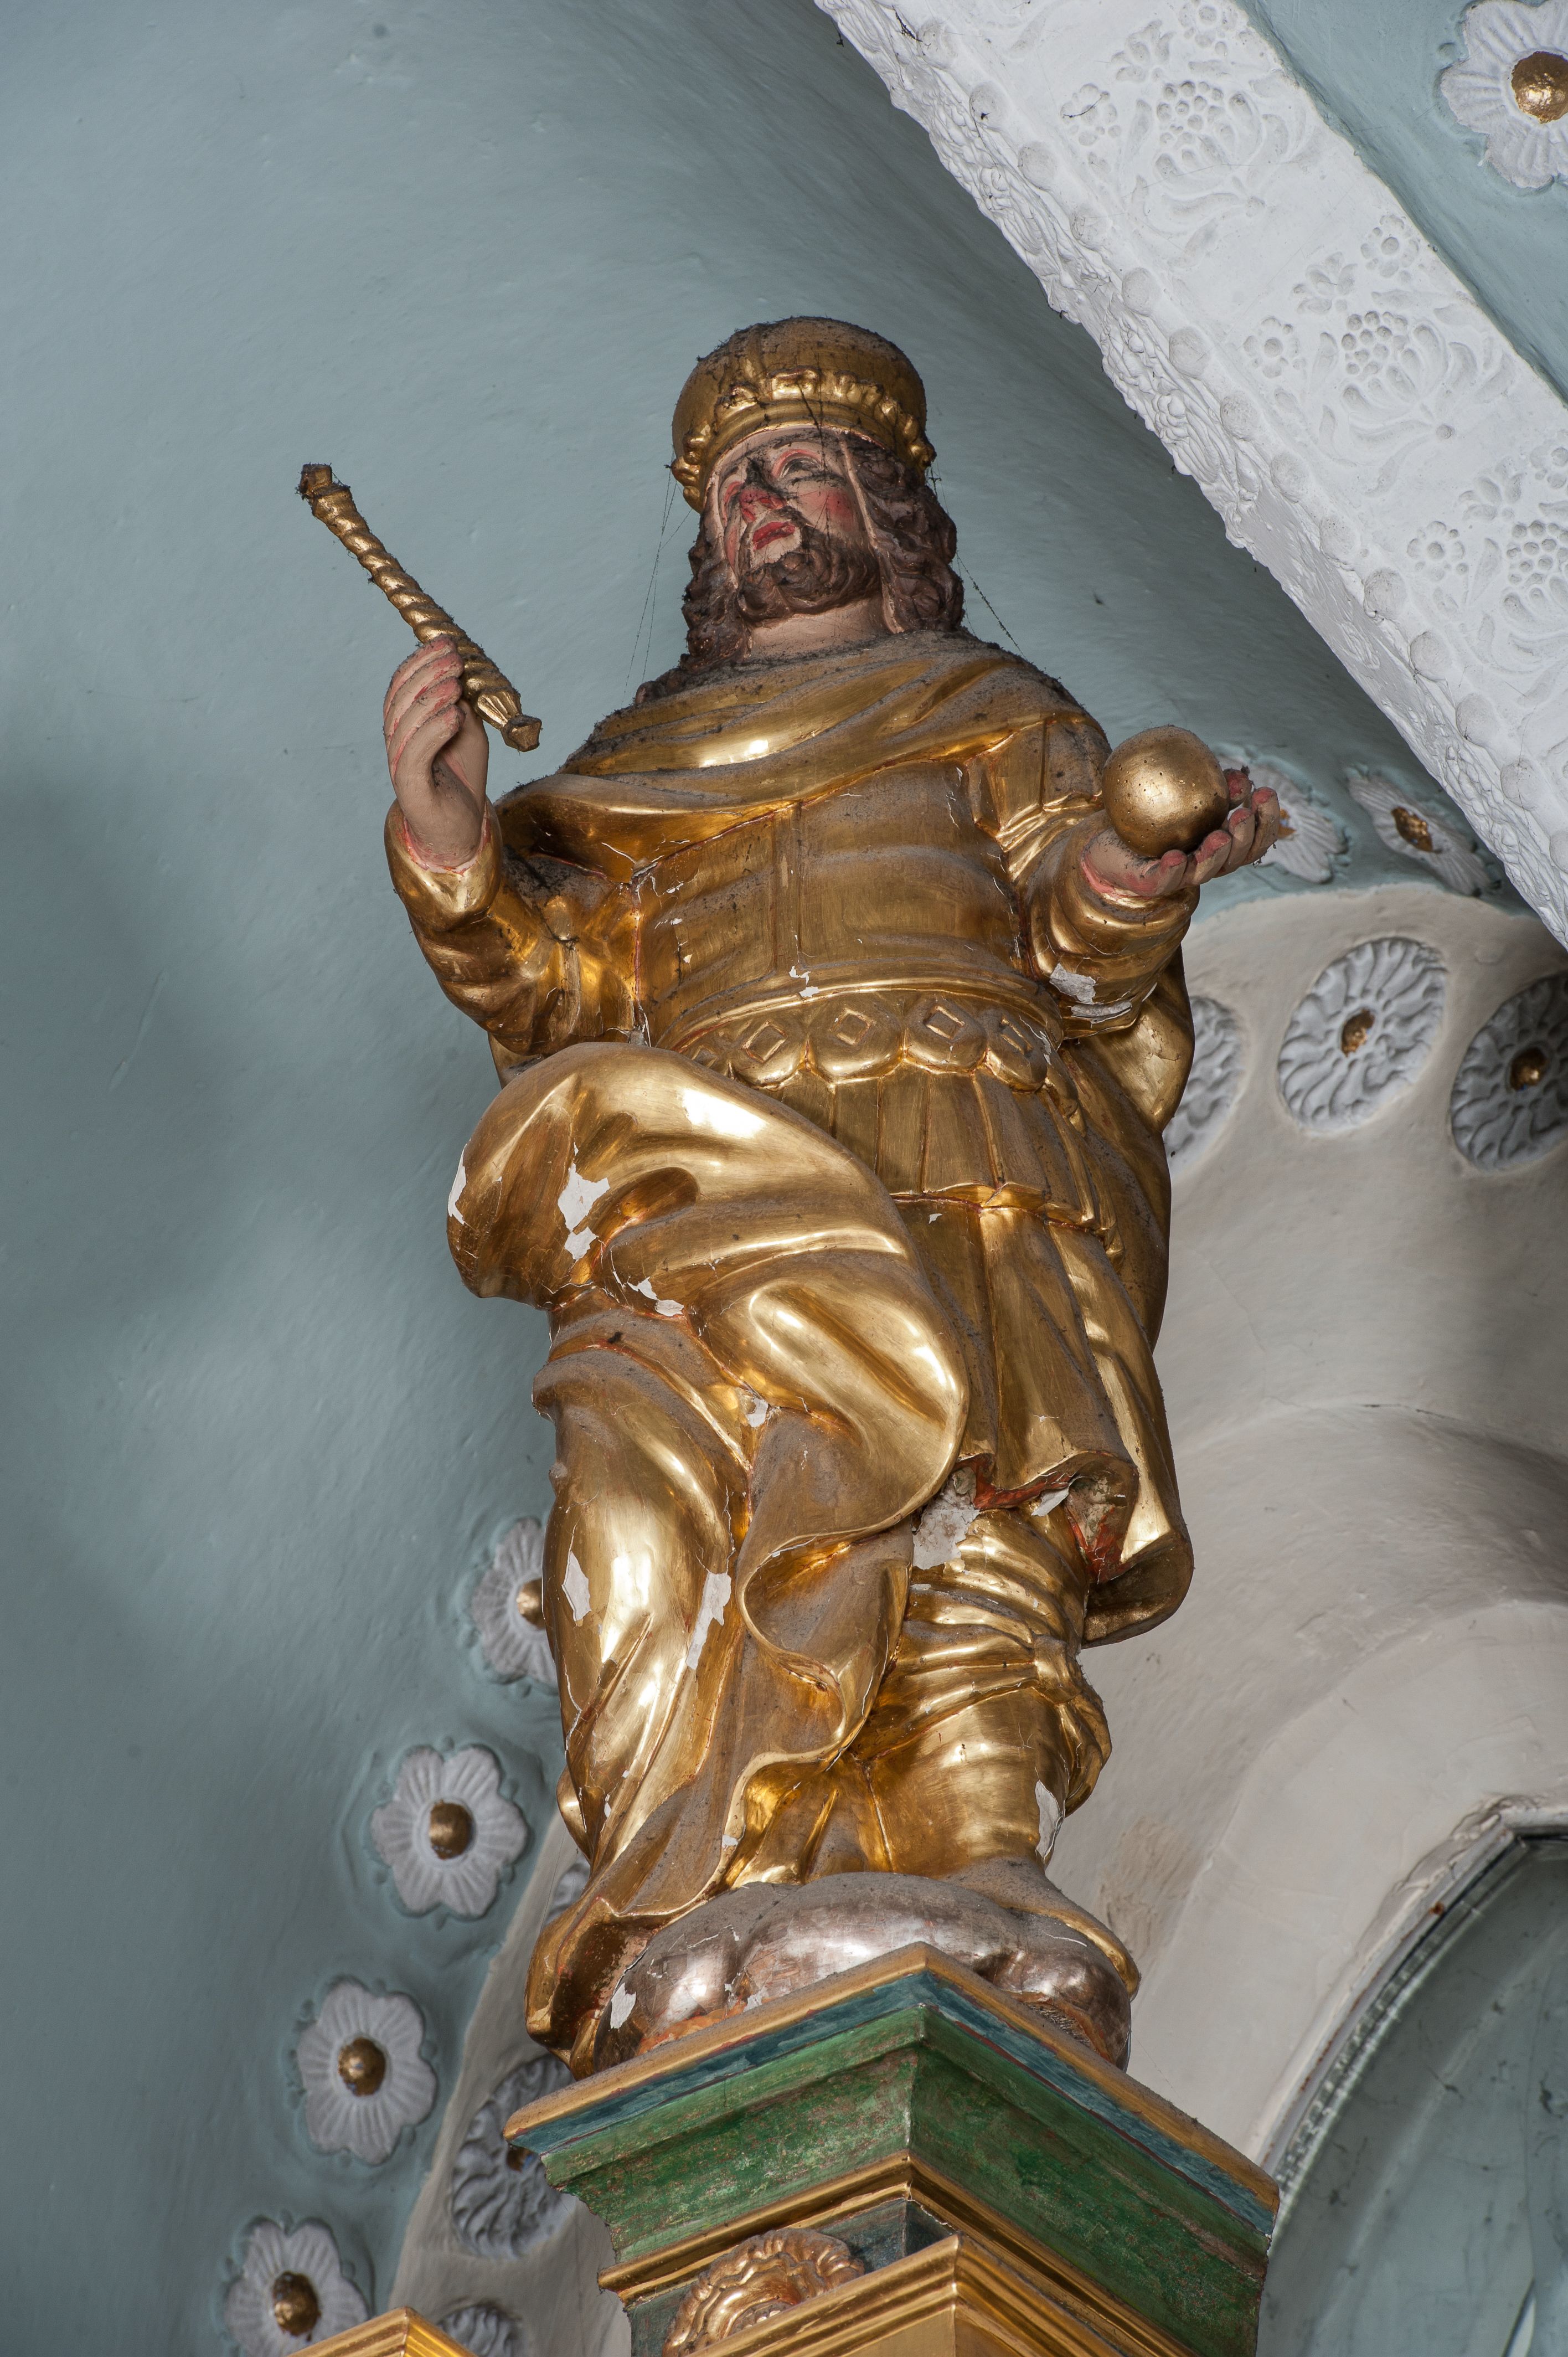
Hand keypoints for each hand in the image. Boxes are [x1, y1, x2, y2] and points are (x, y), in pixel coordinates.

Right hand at [383, 636, 489, 865]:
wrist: (462, 829)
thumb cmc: (463, 777)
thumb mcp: (469, 732)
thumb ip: (462, 706)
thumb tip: (459, 676)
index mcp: (405, 725)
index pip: (402, 686)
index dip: (421, 661)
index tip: (445, 642)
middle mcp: (396, 743)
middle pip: (400, 699)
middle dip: (427, 673)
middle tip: (454, 659)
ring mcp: (399, 765)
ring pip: (404, 724)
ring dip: (431, 699)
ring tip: (455, 685)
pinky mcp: (410, 789)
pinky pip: (414, 756)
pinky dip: (434, 731)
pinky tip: (454, 716)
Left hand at [1082, 768, 1281, 900]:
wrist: (1107, 838)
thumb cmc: (1151, 817)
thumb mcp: (1186, 796)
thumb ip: (1215, 789)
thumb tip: (1241, 777)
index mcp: (1220, 846)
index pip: (1253, 839)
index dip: (1266, 820)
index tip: (1266, 792)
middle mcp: (1205, 864)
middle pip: (1236, 859)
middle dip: (1245, 838)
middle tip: (1243, 814)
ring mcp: (1179, 876)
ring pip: (1205, 872)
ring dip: (1215, 855)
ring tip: (1219, 836)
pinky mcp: (1151, 883)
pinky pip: (1164, 880)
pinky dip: (1172, 871)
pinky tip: (1175, 857)